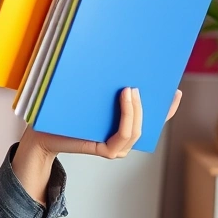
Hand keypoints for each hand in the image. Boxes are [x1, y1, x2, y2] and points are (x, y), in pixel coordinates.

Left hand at [25, 87, 182, 158]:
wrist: (42, 133)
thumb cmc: (64, 115)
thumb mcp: (89, 100)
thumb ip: (105, 92)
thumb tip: (120, 67)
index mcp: (123, 128)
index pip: (151, 119)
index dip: (167, 107)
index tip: (175, 90)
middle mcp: (124, 140)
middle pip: (148, 122)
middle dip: (153, 101)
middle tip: (148, 78)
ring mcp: (117, 148)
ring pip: (136, 128)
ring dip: (137, 108)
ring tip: (131, 88)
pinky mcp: (106, 150)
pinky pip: (123, 134)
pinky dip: (127, 117)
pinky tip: (125, 98)